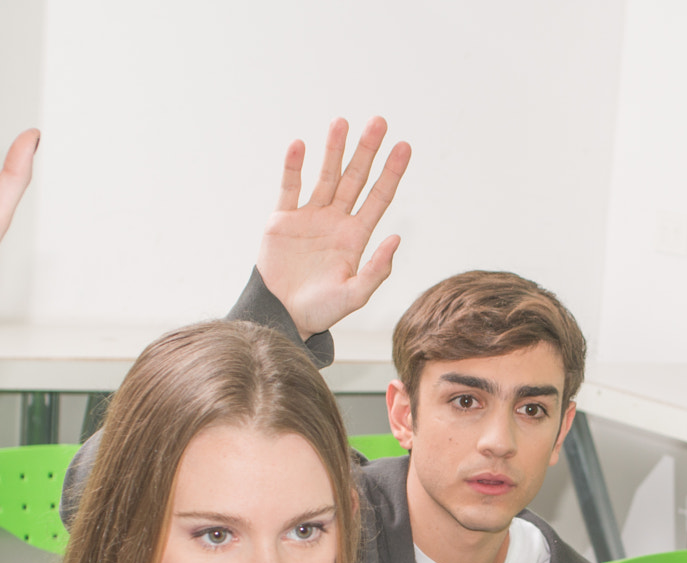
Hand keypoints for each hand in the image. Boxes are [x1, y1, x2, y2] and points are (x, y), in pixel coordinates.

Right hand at [257, 117, 410, 336]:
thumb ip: (377, 270)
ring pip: (325, 176)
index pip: (378, 197)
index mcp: (356, 236)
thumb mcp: (354, 296)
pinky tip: (300, 145)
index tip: (404, 146)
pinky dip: (294, 166)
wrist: (282, 317)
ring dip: (334, 149)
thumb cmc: (321, 311)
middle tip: (379, 121)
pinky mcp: (282, 219)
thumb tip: (396, 238)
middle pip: (355, 178)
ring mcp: (309, 217)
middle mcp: (336, 220)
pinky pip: (290, 187)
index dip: (391, 172)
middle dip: (366, 150)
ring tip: (342, 122)